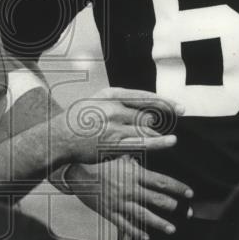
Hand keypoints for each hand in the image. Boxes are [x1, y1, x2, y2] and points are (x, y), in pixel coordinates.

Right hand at [55, 87, 183, 163]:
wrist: (59, 137)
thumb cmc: (79, 120)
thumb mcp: (97, 101)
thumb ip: (119, 102)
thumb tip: (146, 110)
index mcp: (110, 95)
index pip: (144, 96)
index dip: (165, 102)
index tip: (179, 107)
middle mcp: (113, 109)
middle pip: (147, 115)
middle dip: (157, 122)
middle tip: (165, 124)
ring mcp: (114, 127)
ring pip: (146, 129)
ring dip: (156, 134)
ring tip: (164, 138)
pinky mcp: (114, 144)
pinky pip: (142, 143)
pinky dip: (158, 142)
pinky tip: (170, 141)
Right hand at [63, 156, 193, 239]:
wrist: (75, 172)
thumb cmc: (98, 161)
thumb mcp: (118, 154)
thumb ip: (135, 155)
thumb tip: (152, 146)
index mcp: (133, 174)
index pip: (161, 181)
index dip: (177, 187)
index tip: (189, 192)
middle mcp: (129, 189)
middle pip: (156, 199)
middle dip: (174, 206)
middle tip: (187, 212)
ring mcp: (119, 203)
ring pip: (144, 215)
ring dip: (160, 223)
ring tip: (172, 228)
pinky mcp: (109, 212)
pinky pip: (125, 224)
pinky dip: (136, 231)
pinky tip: (146, 236)